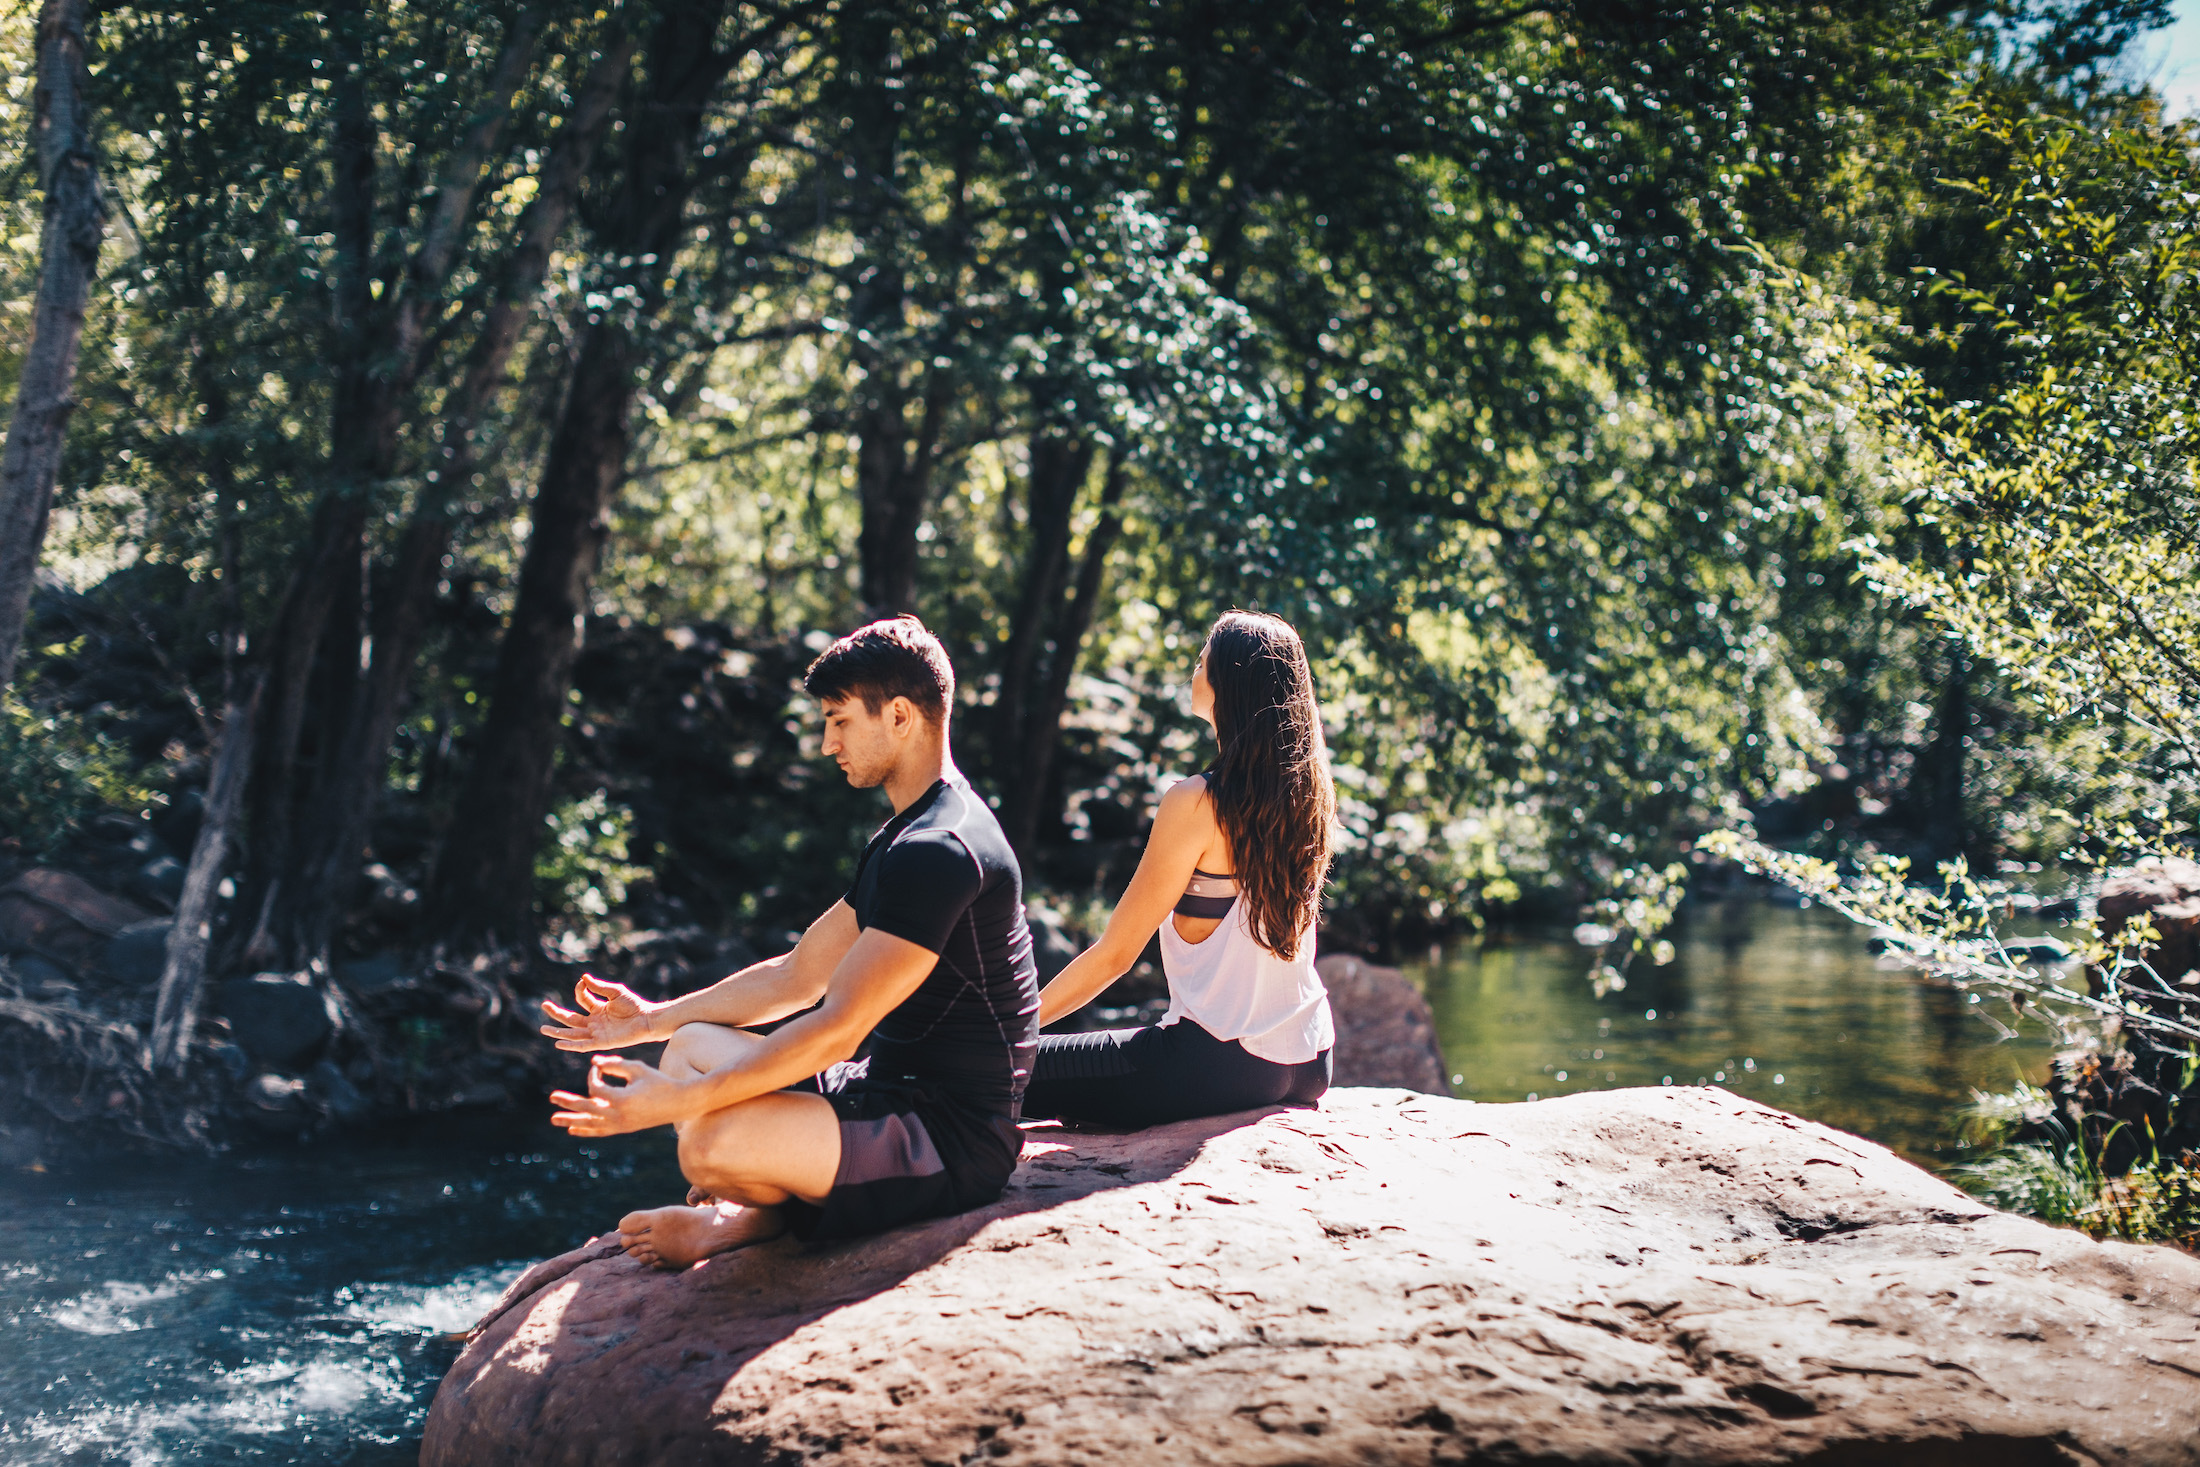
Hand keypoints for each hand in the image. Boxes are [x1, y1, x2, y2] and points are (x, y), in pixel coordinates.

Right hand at [540, 974, 662, 1050]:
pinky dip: (571, 1045)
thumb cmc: (634, 1005)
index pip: (582, 999)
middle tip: (543, 1005)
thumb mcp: (616, 992)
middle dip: (557, 1012)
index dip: (580, 990)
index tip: (582, 983)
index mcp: (598, 1008)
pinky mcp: (601, 1042)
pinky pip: (583, 1045)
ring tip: (543, 1029)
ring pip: (573, 1033)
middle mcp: (595, 1021)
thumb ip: (599, 987)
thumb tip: (583, 978)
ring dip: (558, 1031)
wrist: (647, 1020)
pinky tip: (558, 1043)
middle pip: (571, 1018)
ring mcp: (597, 1032)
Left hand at [549, 1054, 688, 1136]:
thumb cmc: (659, 1082)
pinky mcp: (623, 1128)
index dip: (593, 1076)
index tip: (597, 1068)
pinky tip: (573, 1129)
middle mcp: (618, 1115)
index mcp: (622, 1099)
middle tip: (552, 1097)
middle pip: (587, 1109)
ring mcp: (620, 1125)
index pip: (596, 1088)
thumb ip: (614, 1064)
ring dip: (571, 1120)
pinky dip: (586, 1130)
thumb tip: (594, 1062)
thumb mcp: (637, 1069)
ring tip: (554, 1119)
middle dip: (569, 1102)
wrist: (679, 1103)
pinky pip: (600, 1131)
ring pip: (590, 1124)